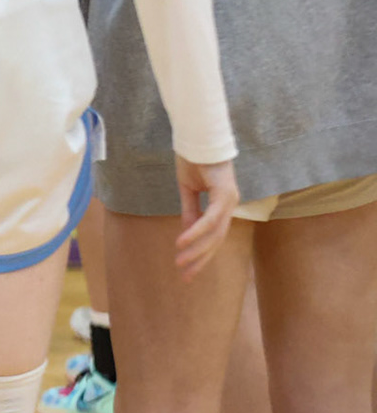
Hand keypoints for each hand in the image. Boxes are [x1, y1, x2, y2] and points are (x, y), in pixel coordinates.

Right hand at [175, 157, 238, 277]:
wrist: (197, 134)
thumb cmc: (193, 158)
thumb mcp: (189, 189)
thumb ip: (190, 211)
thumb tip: (188, 234)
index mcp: (223, 205)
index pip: (214, 237)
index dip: (201, 255)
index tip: (188, 271)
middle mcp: (230, 205)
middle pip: (217, 241)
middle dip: (200, 261)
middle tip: (186, 278)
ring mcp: (229, 200)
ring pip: (214, 234)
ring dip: (197, 250)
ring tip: (181, 263)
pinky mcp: (223, 193)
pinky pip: (210, 218)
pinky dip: (196, 231)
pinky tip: (182, 242)